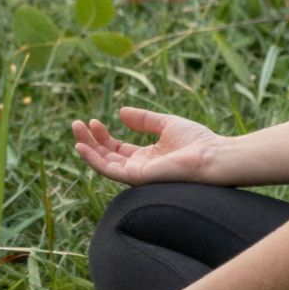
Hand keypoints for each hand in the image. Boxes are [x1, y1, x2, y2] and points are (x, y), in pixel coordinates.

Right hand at [71, 105, 223, 186]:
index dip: (103, 136)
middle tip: (76, 125)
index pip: (117, 149)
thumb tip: (120, 112)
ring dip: (88, 149)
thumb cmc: (197, 142)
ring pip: (104, 164)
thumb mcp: (166, 124)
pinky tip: (82, 147)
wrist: (212, 156)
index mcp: (146, 157)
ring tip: (76, 132)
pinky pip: (109, 171)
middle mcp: (139, 168)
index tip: (94, 121)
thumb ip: (143, 120)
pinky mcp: (137, 178)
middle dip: (90, 142)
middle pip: (107, 156)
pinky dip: (94, 160)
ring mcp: (137, 174)